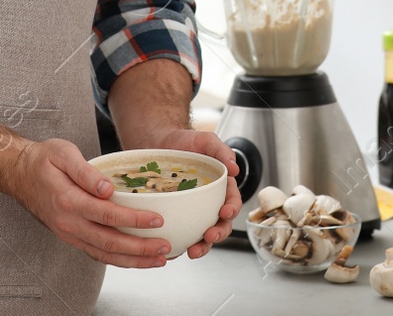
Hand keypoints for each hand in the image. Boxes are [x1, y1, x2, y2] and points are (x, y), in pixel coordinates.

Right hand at [2, 137, 175, 268]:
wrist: (18, 173)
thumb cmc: (43, 160)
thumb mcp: (63, 153)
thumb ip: (86, 172)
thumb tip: (107, 188)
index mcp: (69, 201)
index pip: (108, 215)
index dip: (134, 220)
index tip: (157, 219)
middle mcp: (69, 223)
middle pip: (109, 242)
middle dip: (140, 248)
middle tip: (165, 247)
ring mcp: (69, 233)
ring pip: (104, 254)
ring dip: (133, 260)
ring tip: (157, 260)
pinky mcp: (70, 236)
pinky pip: (96, 253)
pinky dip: (117, 260)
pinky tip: (135, 259)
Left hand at [137, 128, 241, 259]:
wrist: (158, 143)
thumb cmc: (184, 141)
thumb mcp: (206, 140)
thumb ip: (222, 151)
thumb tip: (234, 168)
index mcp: (220, 187)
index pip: (232, 201)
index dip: (232, 209)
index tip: (225, 212)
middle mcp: (209, 202)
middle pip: (220, 224)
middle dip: (218, 234)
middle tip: (209, 237)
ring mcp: (192, 211)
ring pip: (202, 234)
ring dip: (202, 246)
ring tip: (193, 251)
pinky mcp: (176, 216)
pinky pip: (181, 234)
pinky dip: (180, 244)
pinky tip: (174, 250)